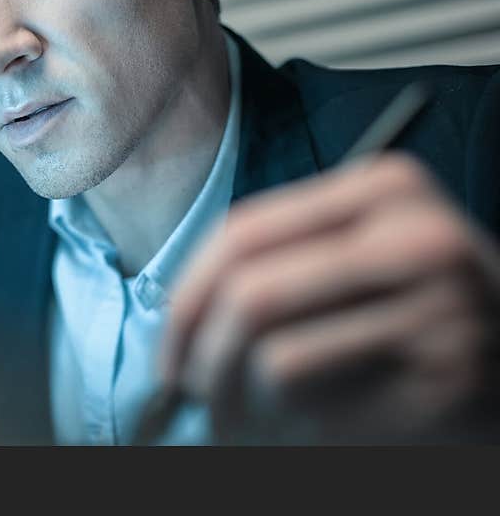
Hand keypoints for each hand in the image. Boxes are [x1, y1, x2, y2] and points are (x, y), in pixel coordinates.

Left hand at [161, 153, 499, 442]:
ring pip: (276, 361)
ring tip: (247, 414)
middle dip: (199, 356)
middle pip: (251, 295)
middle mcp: (416, 237)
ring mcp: (441, 310)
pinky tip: (316, 425)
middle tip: (188, 389)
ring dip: (243, 403)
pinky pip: (328, 412)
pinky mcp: (449, 380)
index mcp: (383, 187)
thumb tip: (176, 317)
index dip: (186, 296)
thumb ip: (279, 260)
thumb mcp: (358, 251)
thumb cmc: (418, 301)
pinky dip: (299, 429)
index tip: (167, 348)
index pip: (243, 232)